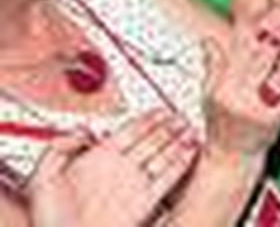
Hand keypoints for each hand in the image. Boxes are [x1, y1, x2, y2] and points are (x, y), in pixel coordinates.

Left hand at [28, 111, 197, 226]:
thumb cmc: (51, 222)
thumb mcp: (42, 179)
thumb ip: (58, 147)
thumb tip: (81, 129)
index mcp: (97, 162)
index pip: (129, 132)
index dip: (146, 118)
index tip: (159, 110)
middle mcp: (119, 172)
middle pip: (151, 140)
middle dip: (168, 126)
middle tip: (180, 116)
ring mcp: (134, 186)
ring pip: (163, 156)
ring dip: (178, 141)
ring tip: (190, 128)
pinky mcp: (145, 203)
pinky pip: (169, 178)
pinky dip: (182, 163)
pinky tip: (190, 151)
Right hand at [201, 1, 279, 157]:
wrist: (227, 162)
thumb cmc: (222, 128)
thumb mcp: (209, 95)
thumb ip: (213, 66)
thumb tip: (207, 40)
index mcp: (227, 76)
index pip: (251, 37)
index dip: (274, 15)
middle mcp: (239, 86)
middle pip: (274, 46)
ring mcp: (254, 103)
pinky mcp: (268, 121)